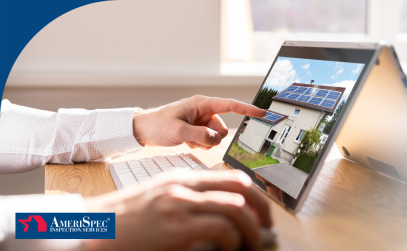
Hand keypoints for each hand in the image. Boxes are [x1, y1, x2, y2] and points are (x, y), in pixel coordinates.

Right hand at [85, 170, 272, 250]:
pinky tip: (230, 249)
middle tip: (266, 228)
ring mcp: (179, 204)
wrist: (91, 229)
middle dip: (262, 208)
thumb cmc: (124, 219)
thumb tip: (219, 214)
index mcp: (181, 178)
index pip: (231, 177)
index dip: (254, 196)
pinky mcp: (175, 226)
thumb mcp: (159, 199)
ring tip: (252, 244)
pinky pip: (221, 228)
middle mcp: (184, 186)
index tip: (261, 213)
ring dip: (252, 230)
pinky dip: (233, 241)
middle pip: (241, 187)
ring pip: (236, 208)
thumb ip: (187, 200)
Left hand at [132, 95, 265, 149]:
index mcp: (202, 104)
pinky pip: (208, 141)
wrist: (143, 130)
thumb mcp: (179, 131)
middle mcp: (204, 111)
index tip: (262, 113)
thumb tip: (216, 139)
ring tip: (187, 140)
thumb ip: (201, 135)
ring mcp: (201, 121)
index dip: (247, 109)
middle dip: (212, 138)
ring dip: (204, 143)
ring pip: (216, 137)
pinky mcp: (197, 129)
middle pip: (222, 128)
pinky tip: (186, 141)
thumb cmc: (158, 125)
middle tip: (194, 139)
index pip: (230, 105)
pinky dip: (198, 144)